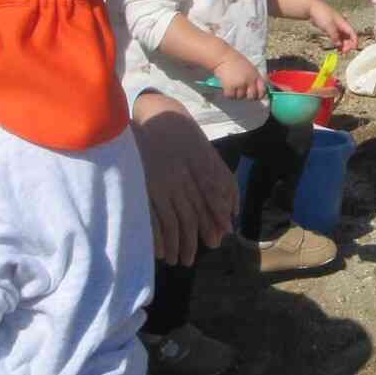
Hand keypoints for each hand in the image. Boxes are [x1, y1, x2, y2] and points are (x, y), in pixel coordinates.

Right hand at [131, 93, 234, 264]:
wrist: (156, 115)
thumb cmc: (183, 137)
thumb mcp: (205, 154)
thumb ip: (219, 180)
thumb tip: (231, 210)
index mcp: (200, 168)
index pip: (211, 198)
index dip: (213, 220)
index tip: (217, 238)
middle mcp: (183, 177)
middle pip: (191, 214)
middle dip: (193, 239)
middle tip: (193, 259)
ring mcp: (162, 182)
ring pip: (173, 220)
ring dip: (176, 243)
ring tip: (177, 259)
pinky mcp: (144, 186)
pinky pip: (153, 217)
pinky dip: (157, 236)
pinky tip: (160, 250)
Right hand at [211, 51, 267, 100]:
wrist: (223, 57)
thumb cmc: (236, 62)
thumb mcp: (250, 68)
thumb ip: (254, 78)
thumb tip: (257, 90)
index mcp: (256, 75)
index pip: (263, 90)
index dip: (260, 95)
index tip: (256, 97)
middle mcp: (249, 80)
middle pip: (252, 96)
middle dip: (246, 96)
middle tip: (241, 91)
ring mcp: (240, 83)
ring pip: (240, 97)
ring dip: (235, 93)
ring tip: (232, 84)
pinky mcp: (230, 86)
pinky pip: (230, 96)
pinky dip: (228, 93)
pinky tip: (226, 86)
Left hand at [305, 1, 359, 53]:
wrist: (312, 8)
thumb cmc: (321, 12)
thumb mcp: (329, 26)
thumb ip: (334, 36)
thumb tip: (338, 44)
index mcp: (343, 23)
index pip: (352, 33)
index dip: (354, 41)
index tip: (353, 48)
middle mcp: (341, 25)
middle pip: (349, 37)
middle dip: (348, 45)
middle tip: (344, 52)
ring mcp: (336, 27)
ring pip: (343, 37)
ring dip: (343, 44)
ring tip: (340, 51)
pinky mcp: (330, 28)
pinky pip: (337, 37)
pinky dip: (337, 42)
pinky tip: (336, 46)